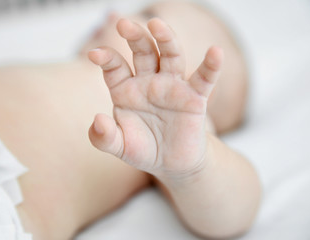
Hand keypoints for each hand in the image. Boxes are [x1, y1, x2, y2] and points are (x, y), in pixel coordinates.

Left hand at [88, 18, 222, 177]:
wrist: (171, 163)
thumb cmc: (144, 149)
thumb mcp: (121, 147)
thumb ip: (104, 137)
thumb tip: (98, 120)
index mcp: (126, 90)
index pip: (115, 67)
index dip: (106, 58)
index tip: (94, 54)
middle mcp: (148, 82)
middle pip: (143, 52)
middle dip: (135, 37)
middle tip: (124, 24)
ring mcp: (172, 87)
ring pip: (171, 56)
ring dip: (165, 39)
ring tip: (157, 24)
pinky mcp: (195, 97)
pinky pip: (204, 78)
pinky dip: (211, 66)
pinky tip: (216, 52)